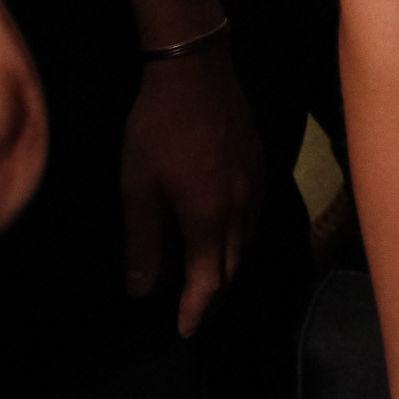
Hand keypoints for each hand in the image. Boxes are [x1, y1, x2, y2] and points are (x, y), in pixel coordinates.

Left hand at [121, 43, 262, 335]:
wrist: (196, 68)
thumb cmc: (158, 127)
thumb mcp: (137, 185)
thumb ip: (141, 240)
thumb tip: (141, 290)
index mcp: (208, 216)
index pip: (209, 279)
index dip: (196, 309)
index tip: (185, 330)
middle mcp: (240, 206)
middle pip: (233, 264)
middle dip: (214, 291)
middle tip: (193, 307)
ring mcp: (255, 182)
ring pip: (248, 239)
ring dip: (229, 263)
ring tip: (208, 272)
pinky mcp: (261, 160)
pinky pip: (256, 213)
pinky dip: (242, 233)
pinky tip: (228, 227)